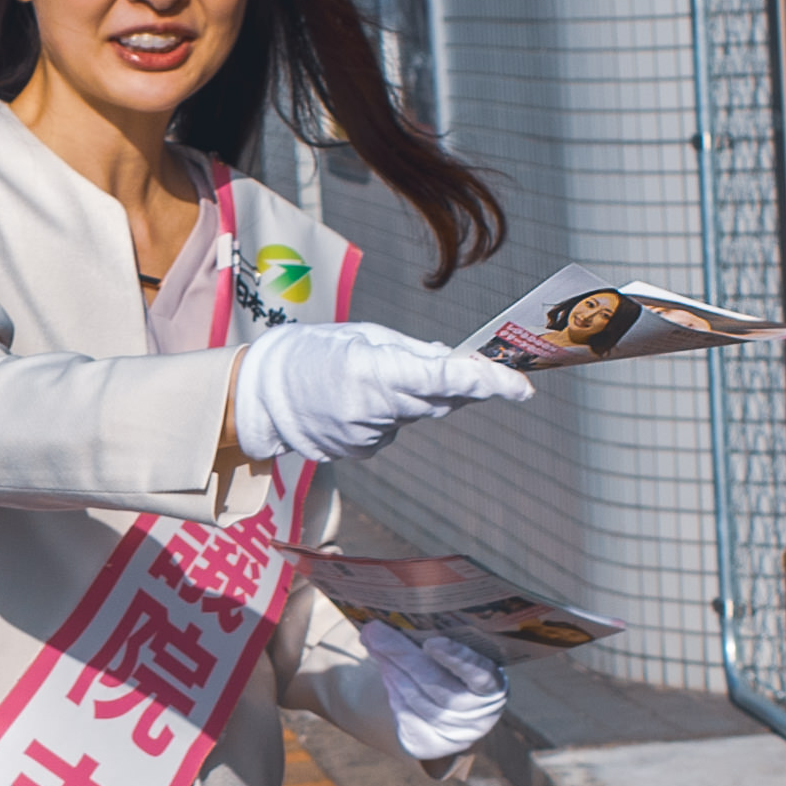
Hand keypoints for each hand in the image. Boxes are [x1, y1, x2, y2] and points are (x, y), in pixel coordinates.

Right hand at [226, 322, 531, 464]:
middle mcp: (372, 407)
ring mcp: (366, 435)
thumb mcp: (364, 335)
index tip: (521, 386)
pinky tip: (366, 399)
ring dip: (418, 395)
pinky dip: (395, 412)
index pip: (442, 378)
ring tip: (382, 375)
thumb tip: (455, 364)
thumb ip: (413, 353)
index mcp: (372, 369)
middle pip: (441, 400)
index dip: (486, 383)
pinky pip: (397, 428)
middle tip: (476, 367)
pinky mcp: (362, 451)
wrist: (264, 394)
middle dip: (463, 385)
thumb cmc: (313, 351)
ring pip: (419, 414)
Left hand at [360, 619, 507, 761]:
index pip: (478, 673)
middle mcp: (477, 716)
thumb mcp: (460, 662)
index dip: (457, 658)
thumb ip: (440, 643)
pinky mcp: (429, 745)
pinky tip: (385, 671)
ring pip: (414, 698)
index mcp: (492, 689)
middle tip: (375, 631)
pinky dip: (391, 689)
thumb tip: (396, 620)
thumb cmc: (456, 676)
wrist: (454, 717)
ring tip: (374, 645)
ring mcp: (453, 734)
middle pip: (435, 684)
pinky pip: (404, 714)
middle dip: (401, 654)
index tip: (431, 641)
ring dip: (390, 669)